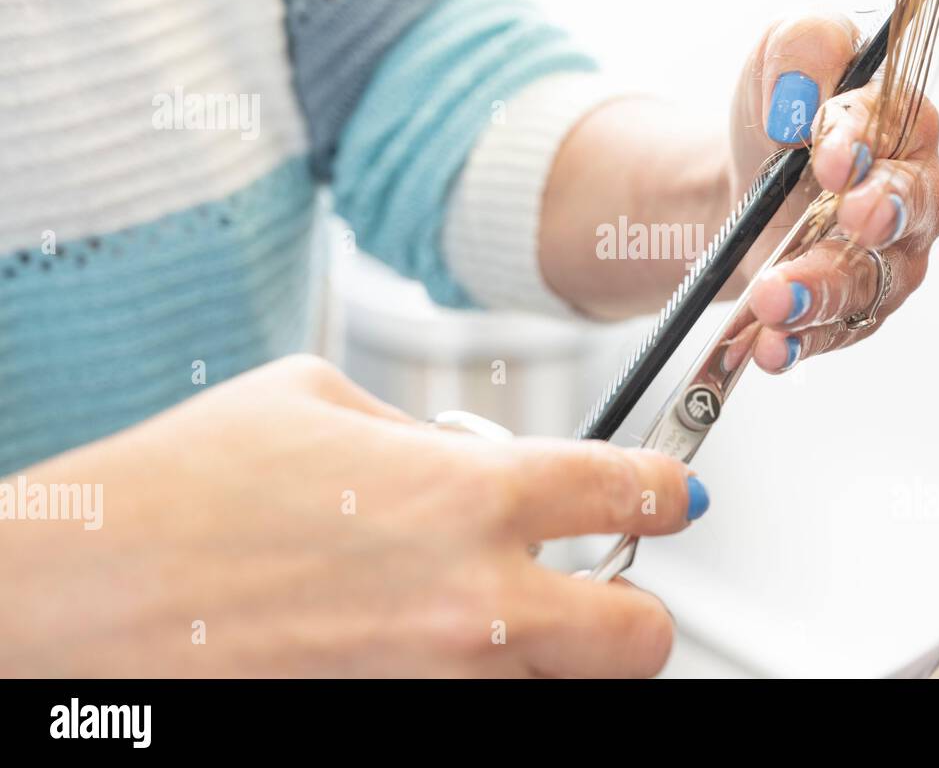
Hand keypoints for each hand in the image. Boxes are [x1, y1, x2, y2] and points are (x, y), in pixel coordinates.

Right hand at [0, 355, 702, 676]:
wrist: (74, 601)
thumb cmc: (175, 492)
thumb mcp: (313, 402)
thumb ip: (418, 431)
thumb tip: (467, 456)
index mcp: (464, 495)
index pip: (626, 492)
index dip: (665, 489)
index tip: (674, 494)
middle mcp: (473, 602)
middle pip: (640, 638)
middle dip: (639, 615)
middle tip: (614, 593)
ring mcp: (438, 684)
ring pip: (562, 692)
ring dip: (552, 657)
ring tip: (497, 621)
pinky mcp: (393, 726)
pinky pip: (478, 711)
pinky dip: (476, 681)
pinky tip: (421, 646)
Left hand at [728, 15, 938, 371]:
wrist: (743, 184)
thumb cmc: (778, 111)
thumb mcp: (780, 52)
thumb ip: (804, 47)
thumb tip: (797, 98)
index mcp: (902, 118)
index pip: (896, 125)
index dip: (861, 140)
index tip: (827, 157)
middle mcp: (914, 190)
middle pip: (911, 206)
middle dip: (880, 214)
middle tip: (850, 220)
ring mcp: (892, 256)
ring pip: (872, 279)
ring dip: (822, 290)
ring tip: (772, 297)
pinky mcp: (861, 307)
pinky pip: (841, 331)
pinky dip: (803, 340)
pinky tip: (771, 346)